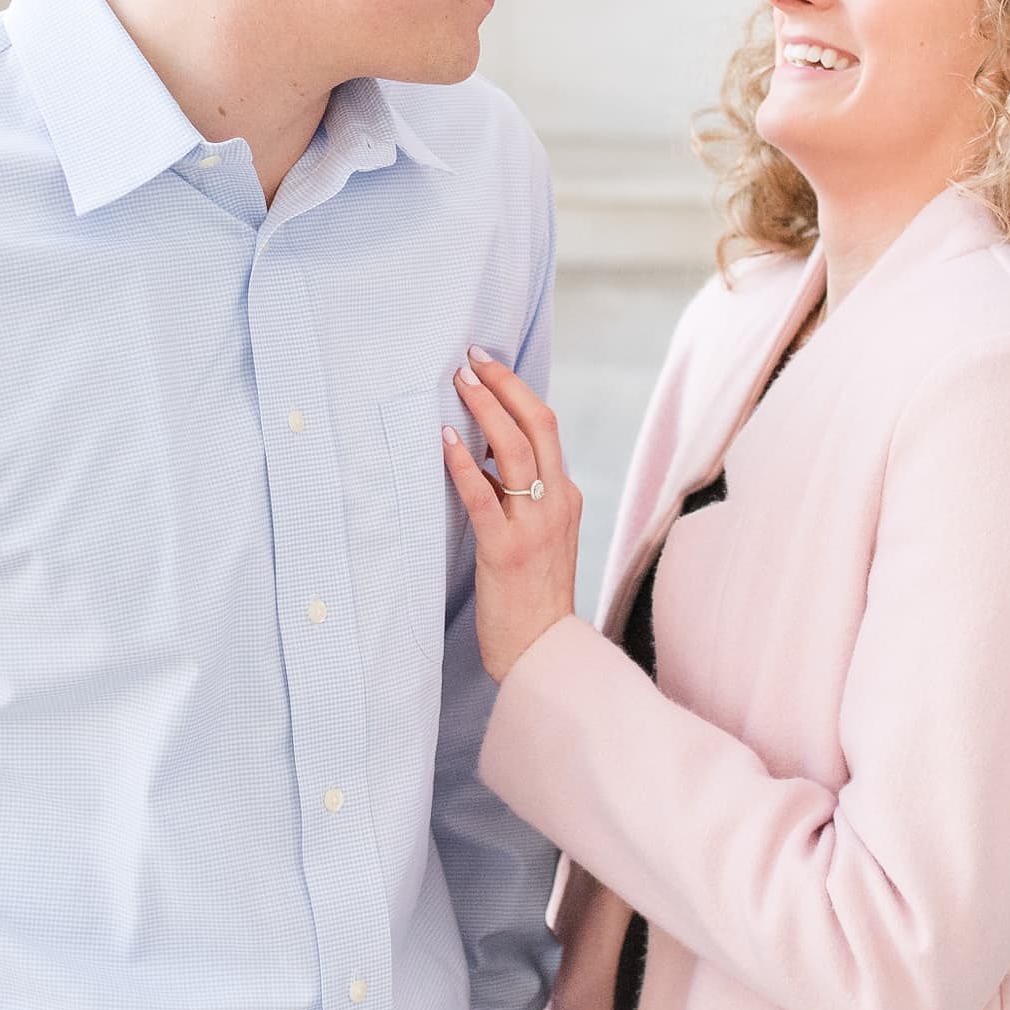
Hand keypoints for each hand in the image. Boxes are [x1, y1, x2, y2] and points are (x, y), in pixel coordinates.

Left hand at [441, 350, 583, 683]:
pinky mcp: (507, 551)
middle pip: (538, 425)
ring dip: (485, 410)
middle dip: (503, 385)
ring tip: (458, 384)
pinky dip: (465, 463)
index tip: (487, 366)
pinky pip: (485, 497)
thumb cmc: (532, 595)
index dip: (516, 390)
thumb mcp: (538, 535)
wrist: (543, 650)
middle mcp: (556, 503)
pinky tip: (445, 440)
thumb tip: (482, 455)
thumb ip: (518, 496)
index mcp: (565, 496)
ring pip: (515, 451)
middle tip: (471, 359)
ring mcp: (535, 526)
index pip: (546, 427)